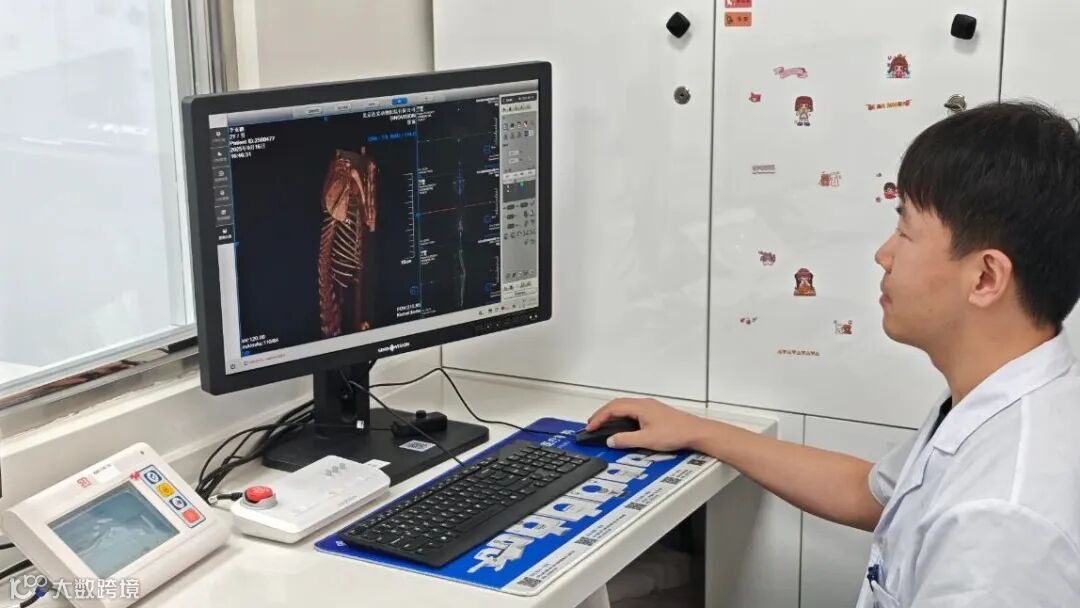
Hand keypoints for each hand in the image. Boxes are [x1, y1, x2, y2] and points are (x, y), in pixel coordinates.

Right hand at [586, 397, 712, 450]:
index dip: (599, 417)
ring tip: (603, 424)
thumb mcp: (647, 440)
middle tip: (592, 424)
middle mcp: (644, 404)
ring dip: (611, 414)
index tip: (590, 426)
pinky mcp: (655, 412)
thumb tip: (611, 440)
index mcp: (640, 407)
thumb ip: (626, 440)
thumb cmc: (676, 433)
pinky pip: (632, 410)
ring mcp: (650, 407)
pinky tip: (622, 424)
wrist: (696, 432)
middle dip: (602, 414)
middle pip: (616, 404)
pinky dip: (621, 415)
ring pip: (624, 406)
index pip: (612, 409)